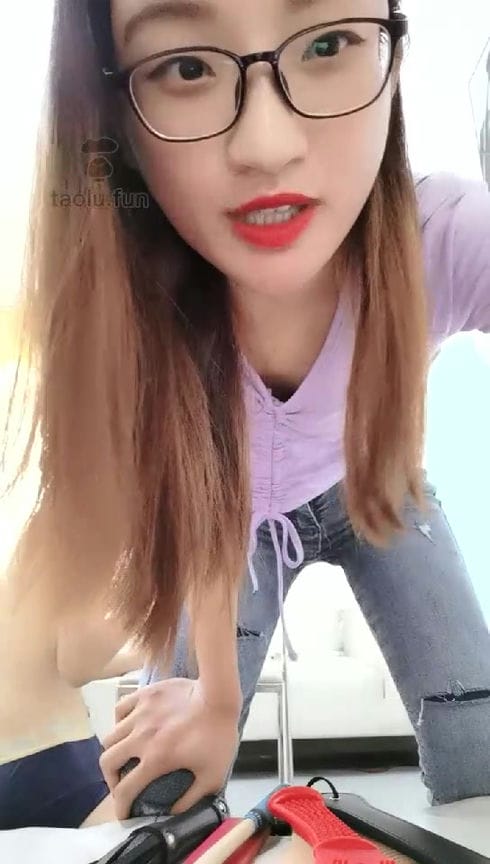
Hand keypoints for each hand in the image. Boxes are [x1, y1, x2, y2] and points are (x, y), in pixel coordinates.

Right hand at [100, 678, 240, 819]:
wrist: (219, 695)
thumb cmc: (219, 734)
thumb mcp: (212, 775)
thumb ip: (192, 798)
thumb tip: (173, 812)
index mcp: (155, 759)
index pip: (125, 790)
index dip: (121, 807)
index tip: (124, 814)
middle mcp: (141, 737)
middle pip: (107, 762)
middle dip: (111, 779)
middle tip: (122, 783)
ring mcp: (140, 714)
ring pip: (111, 736)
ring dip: (114, 751)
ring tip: (124, 755)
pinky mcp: (144, 695)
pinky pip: (120, 709)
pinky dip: (120, 721)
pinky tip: (129, 726)